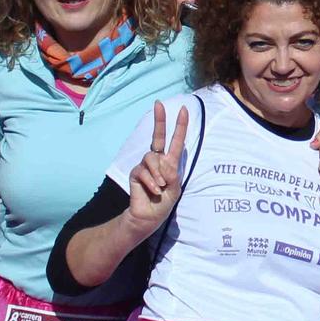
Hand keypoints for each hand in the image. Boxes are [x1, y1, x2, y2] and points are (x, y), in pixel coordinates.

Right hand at [125, 103, 188, 236]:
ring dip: (158, 174)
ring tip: (161, 187)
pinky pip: (143, 170)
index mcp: (171, 162)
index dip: (180, 126)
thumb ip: (171, 173)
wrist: (150, 216)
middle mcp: (158, 160)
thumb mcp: (175, 188)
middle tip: (158, 103)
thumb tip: (161, 162)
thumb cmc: (164, 202)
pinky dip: (151, 181)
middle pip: (158, 136)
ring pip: (152, 158)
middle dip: (159, 120)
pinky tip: (154, 190)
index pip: (176, 141)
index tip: (183, 110)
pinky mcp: (136, 173)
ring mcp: (146, 165)